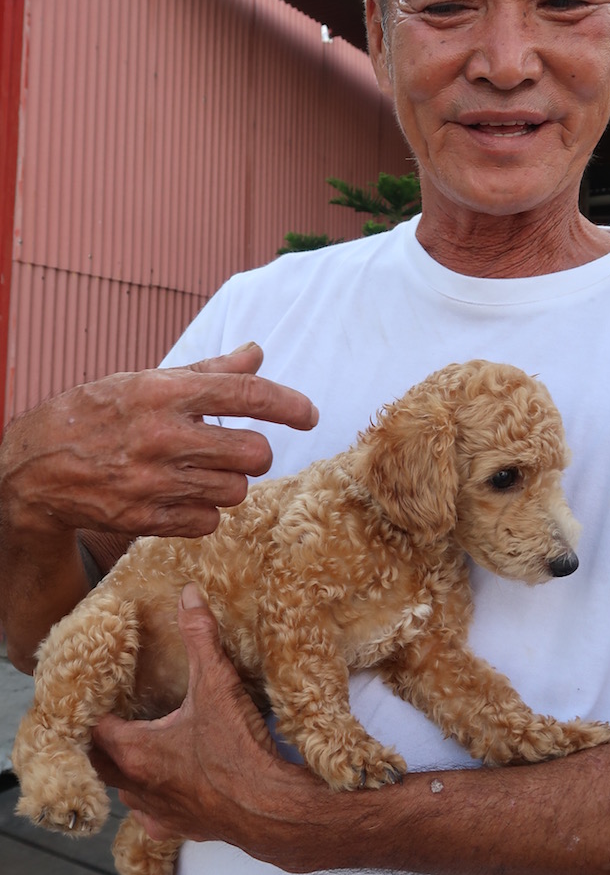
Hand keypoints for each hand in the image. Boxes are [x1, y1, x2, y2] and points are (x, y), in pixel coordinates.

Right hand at [0, 343, 317, 540]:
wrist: (34, 466)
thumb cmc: (98, 414)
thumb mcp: (145, 380)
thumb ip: (208, 371)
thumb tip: (257, 353)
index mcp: (163, 392)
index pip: (246, 394)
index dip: (288, 404)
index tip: (309, 415)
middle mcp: (161, 436)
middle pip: (254, 453)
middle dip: (257, 453)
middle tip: (242, 449)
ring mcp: (152, 482)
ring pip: (235, 490)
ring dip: (230, 482)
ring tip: (202, 471)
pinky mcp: (144, 521)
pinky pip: (209, 522)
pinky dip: (205, 512)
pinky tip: (184, 496)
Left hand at [91, 584, 328, 863]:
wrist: (271, 808)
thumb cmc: (238, 750)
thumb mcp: (217, 684)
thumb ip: (199, 636)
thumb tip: (189, 595)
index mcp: (135, 750)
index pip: (95, 726)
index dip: (98, 708)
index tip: (106, 693)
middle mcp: (137, 785)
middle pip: (100, 761)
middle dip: (104, 739)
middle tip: (117, 716)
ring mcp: (157, 812)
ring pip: (124, 791)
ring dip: (127, 770)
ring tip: (141, 747)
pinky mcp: (179, 829)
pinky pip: (152, 817)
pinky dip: (155, 802)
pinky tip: (171, 788)